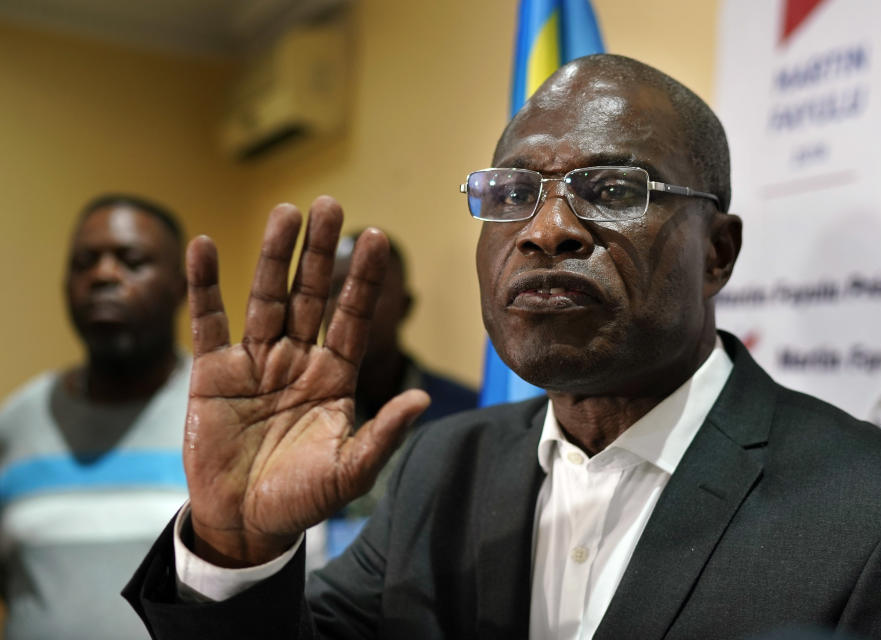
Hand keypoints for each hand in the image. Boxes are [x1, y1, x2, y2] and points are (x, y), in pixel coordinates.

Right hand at [182, 196, 429, 566]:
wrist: (244, 523)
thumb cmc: (301, 499)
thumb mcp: (349, 472)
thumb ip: (383, 435)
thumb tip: (420, 400)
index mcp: (334, 377)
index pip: (353, 318)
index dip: (364, 280)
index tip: (377, 238)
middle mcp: (297, 359)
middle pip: (310, 295)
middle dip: (319, 252)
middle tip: (329, 205)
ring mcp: (256, 362)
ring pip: (265, 298)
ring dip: (274, 256)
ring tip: (284, 213)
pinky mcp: (213, 373)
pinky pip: (208, 321)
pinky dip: (205, 285)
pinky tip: (204, 246)